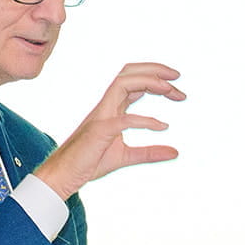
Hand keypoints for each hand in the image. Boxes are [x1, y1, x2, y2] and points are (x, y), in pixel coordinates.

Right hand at [33, 63, 184, 199]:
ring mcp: (102, 115)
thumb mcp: (126, 157)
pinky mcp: (100, 130)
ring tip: (171, 90)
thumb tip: (175, 152)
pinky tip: (162, 127)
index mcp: (112, 108)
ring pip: (124, 83)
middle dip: (154, 70)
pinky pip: (125, 119)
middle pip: (129, 73)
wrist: (65, 175)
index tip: (177, 89)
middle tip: (178, 77)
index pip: (134, 83)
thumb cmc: (90, 162)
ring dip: (149, 82)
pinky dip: (145, 120)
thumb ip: (150, 153)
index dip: (156, 80)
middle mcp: (107, 106)